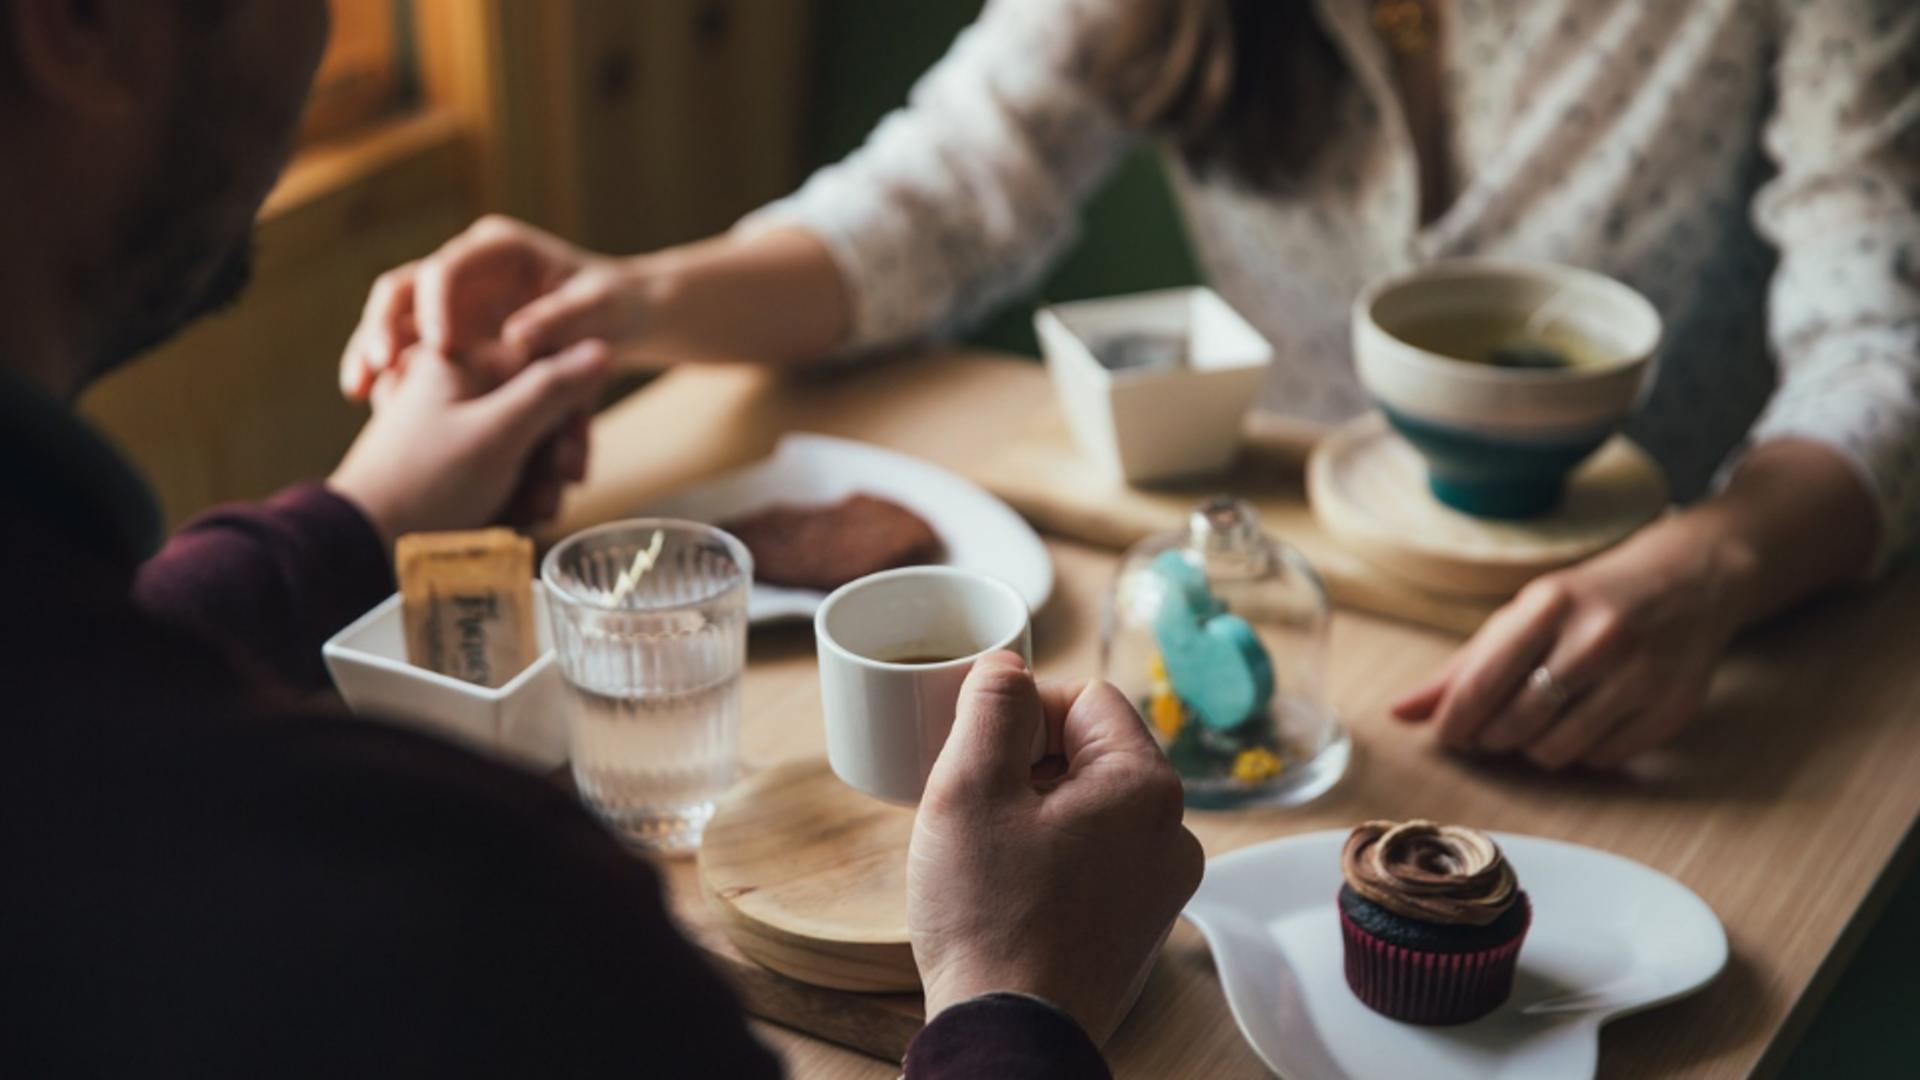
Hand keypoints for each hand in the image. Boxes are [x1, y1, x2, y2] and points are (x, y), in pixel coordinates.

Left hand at [328, 340, 610, 545]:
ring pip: (526, 445)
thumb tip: (600, 348)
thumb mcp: (499, 431)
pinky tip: (514, 518)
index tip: (571, 453)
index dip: (568, 412)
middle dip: (553, 457)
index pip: (543, 366)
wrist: (364, 543)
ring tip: (531, 513)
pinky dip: (515, 495)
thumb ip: (552, 389)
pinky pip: (504, 470)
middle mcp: (458, 389)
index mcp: (460, 361)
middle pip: (538, 410)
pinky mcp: (453, 464)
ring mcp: (455, 428)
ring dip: (539, 483)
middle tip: (556, 491)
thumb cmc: (426, 483)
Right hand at [338, 215, 656, 400]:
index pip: (448, 267)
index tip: (439, 347)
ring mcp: (453, 300)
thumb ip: (563, 318)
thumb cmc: (617, 306)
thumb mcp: (601, 309)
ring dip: (372, 351)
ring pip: (395, 319)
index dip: (436, 305)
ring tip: (359, 391)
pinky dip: (390, 373)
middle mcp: (466, 267)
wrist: (623, 319)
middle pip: (404, 288)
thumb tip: (518, 336)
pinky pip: (407, 350)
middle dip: (383, 325)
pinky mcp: (449, 333)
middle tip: (377, 367)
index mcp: (498, 249)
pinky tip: (374, 404)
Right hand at [909, 652, 1204, 1044]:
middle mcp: (1173, 833)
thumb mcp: (969, 786)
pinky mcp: (1139, 926)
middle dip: (1027, 764)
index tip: (978, 752)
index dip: (1022, 712)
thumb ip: (991, 705)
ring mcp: (1161, 885)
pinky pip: (1096, 859)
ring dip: (1036, 812)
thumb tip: (1007, 665)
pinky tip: (1008, 890)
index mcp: (1146, 786)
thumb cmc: (989, 917)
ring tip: (987, 853)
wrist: (1008, 1035)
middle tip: (974, 806)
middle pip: (1091, 752)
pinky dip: (1052, 859)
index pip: (1085, 698)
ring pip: (1090, 808)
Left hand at [1391, 514, 1757, 770]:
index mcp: (1551, 605)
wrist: (1692, 580)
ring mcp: (1641, 676)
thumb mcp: (1525, 614)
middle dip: (1492, 738)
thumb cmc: (1589, 600)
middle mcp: (1598, 638)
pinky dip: (1581, 754)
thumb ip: (1462, 667)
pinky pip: (1602, 760)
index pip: (1481, 683)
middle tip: (1493, 728)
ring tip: (1539, 723)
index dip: (1453, 722)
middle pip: (1515, 724)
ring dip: (1534, 749)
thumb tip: (1399, 713)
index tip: (1446, 736)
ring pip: (1557, 751)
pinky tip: (1584, 723)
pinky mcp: (1672, 709)